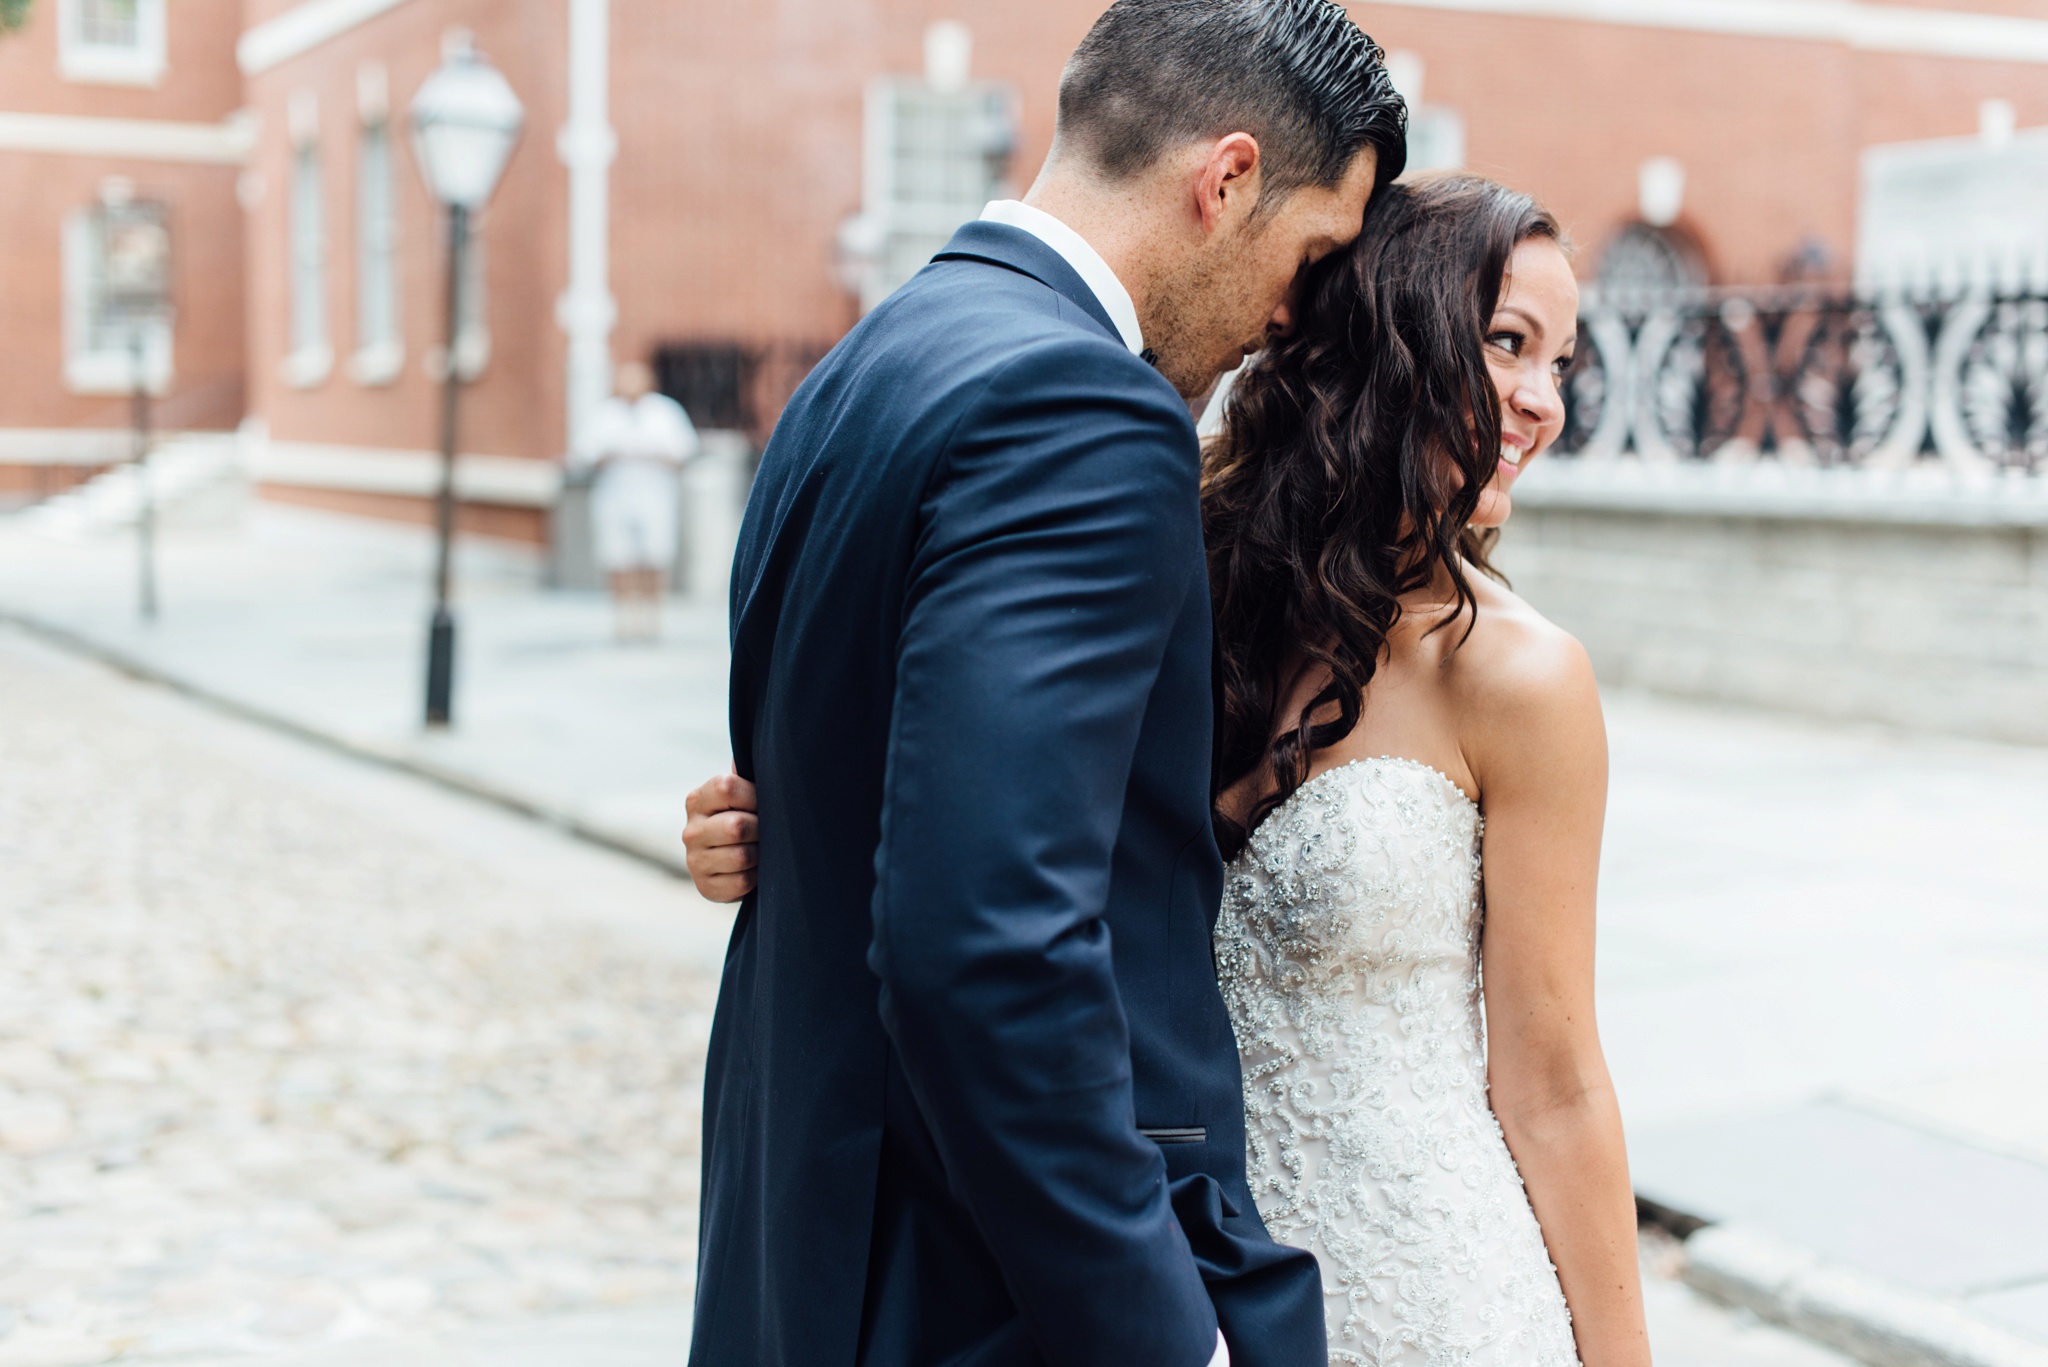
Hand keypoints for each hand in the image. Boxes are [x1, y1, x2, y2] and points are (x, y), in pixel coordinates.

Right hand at [682, 769, 758, 902]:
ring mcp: (694, 861)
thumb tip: (740, 758)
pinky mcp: (705, 887)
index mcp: (698, 800)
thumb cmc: (745, 818)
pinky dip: (756, 877)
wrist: (735, 863)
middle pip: (737, 826)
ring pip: (742, 856)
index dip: (755, 795)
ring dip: (761, 854)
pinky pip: (742, 882)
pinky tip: (754, 870)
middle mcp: (691, 830)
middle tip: (766, 831)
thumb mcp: (744, 795)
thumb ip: (744, 777)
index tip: (763, 803)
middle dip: (761, 829)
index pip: (728, 787)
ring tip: (761, 850)